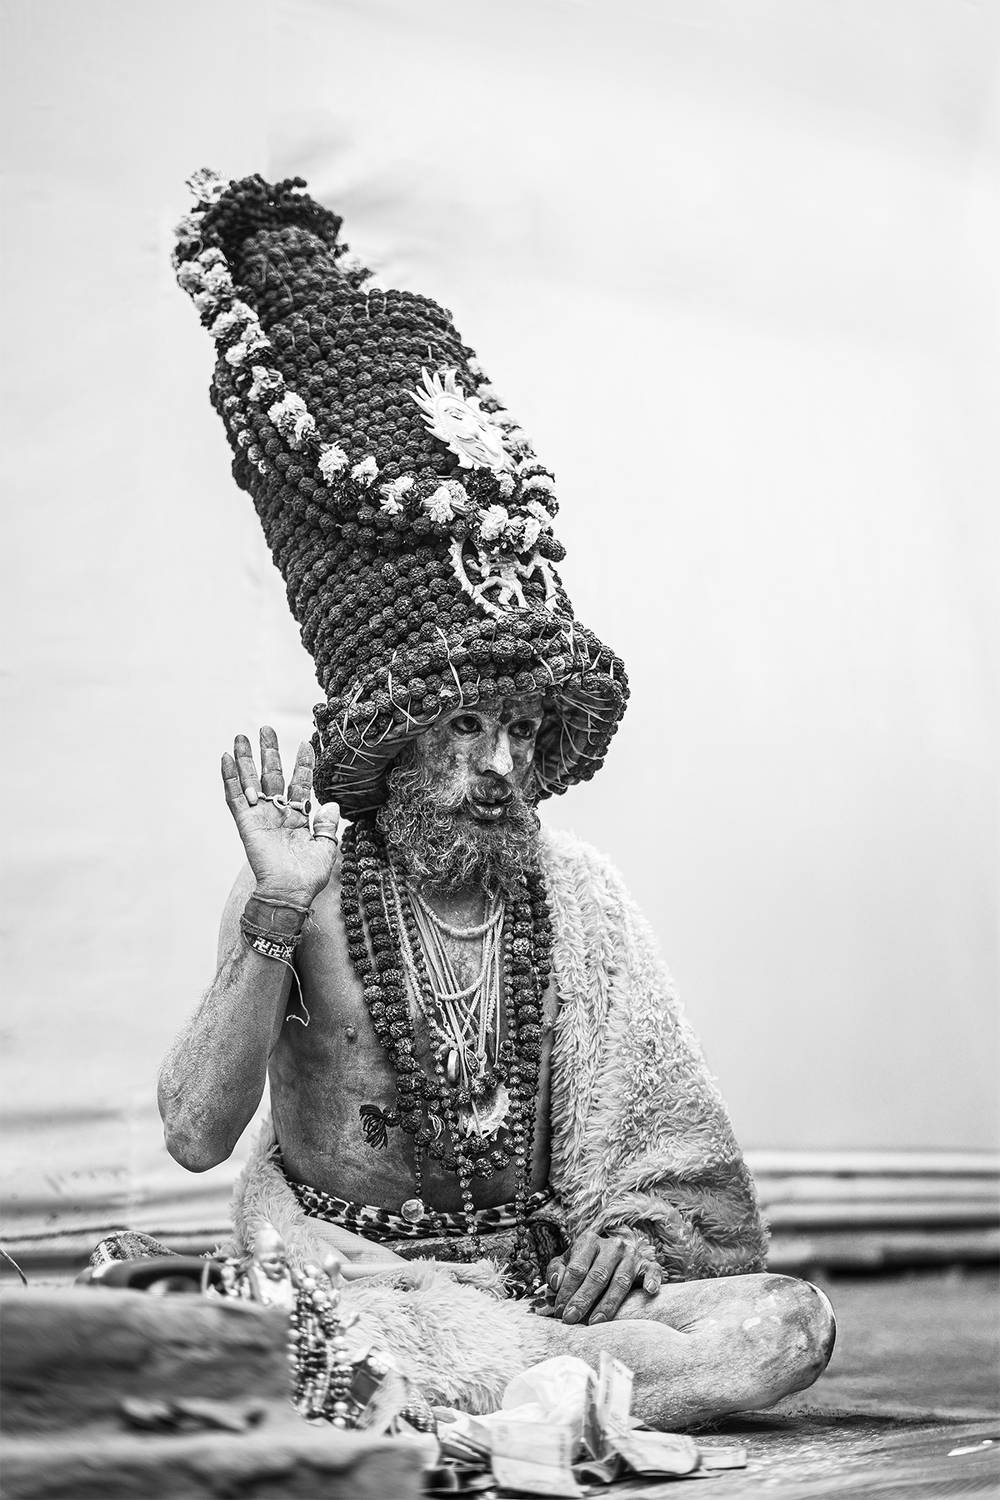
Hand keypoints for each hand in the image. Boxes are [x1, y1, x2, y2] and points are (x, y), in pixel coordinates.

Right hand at [221, 727, 339, 904]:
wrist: (291, 893)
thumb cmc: (310, 876)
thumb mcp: (326, 848)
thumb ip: (328, 825)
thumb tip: (333, 804)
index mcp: (298, 817)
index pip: (300, 783)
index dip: (303, 764)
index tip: (306, 743)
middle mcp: (277, 813)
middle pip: (272, 775)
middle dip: (269, 752)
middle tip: (266, 729)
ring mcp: (260, 817)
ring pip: (251, 781)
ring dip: (245, 759)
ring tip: (241, 736)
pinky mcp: (246, 824)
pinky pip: (235, 797)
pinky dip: (229, 778)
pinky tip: (226, 758)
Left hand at [543, 1229, 661, 1324]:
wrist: (614, 1254)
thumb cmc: (586, 1262)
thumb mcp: (567, 1261)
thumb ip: (557, 1270)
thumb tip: (554, 1283)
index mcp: (590, 1240)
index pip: (577, 1267)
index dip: (567, 1290)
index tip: (560, 1311)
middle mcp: (613, 1245)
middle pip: (597, 1275)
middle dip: (583, 1300)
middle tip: (571, 1319)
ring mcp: (632, 1254)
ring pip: (621, 1280)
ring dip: (608, 1303)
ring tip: (596, 1322)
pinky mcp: (648, 1263)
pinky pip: (652, 1271)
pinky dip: (652, 1280)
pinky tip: (649, 1291)